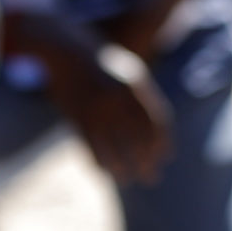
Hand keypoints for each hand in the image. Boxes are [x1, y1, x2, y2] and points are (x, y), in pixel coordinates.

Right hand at [45, 41, 172, 185]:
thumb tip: (161, 134)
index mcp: (136, 85)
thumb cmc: (105, 64)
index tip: (165, 157)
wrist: (67, 50)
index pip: (157, 121)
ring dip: (122, 168)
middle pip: (138, 138)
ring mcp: (96, 108)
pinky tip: (105, 171)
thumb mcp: (131, 73)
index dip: (162, 142)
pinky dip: (99, 162)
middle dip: (146, 161)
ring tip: (126, 180)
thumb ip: (147, 99)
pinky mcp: (77, 117)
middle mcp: (118, 98)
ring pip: (113, 148)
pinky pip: (91, 147)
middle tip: (151, 177)